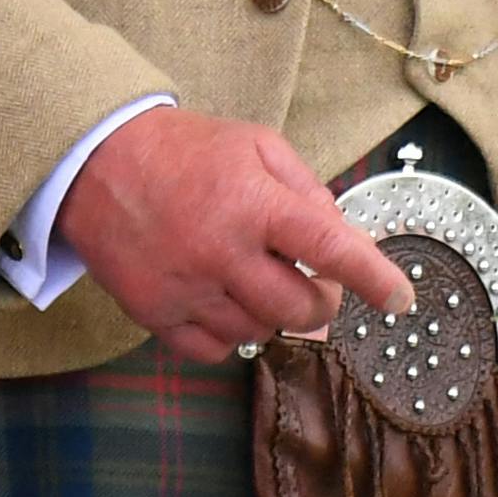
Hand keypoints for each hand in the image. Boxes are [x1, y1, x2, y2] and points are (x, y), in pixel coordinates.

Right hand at [56, 107, 415, 361]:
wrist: (97, 162)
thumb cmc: (187, 151)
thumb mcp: (256, 146)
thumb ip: (308, 192)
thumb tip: (348, 242)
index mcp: (253, 201)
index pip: (331, 248)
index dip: (374, 278)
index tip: (401, 299)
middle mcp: (221, 249)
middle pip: (302, 307)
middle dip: (322, 299)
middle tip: (313, 278)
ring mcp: (186, 286)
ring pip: (261, 332)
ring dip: (273, 313)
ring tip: (255, 277)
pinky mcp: (155, 313)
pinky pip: (215, 350)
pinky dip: (230, 333)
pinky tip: (222, 298)